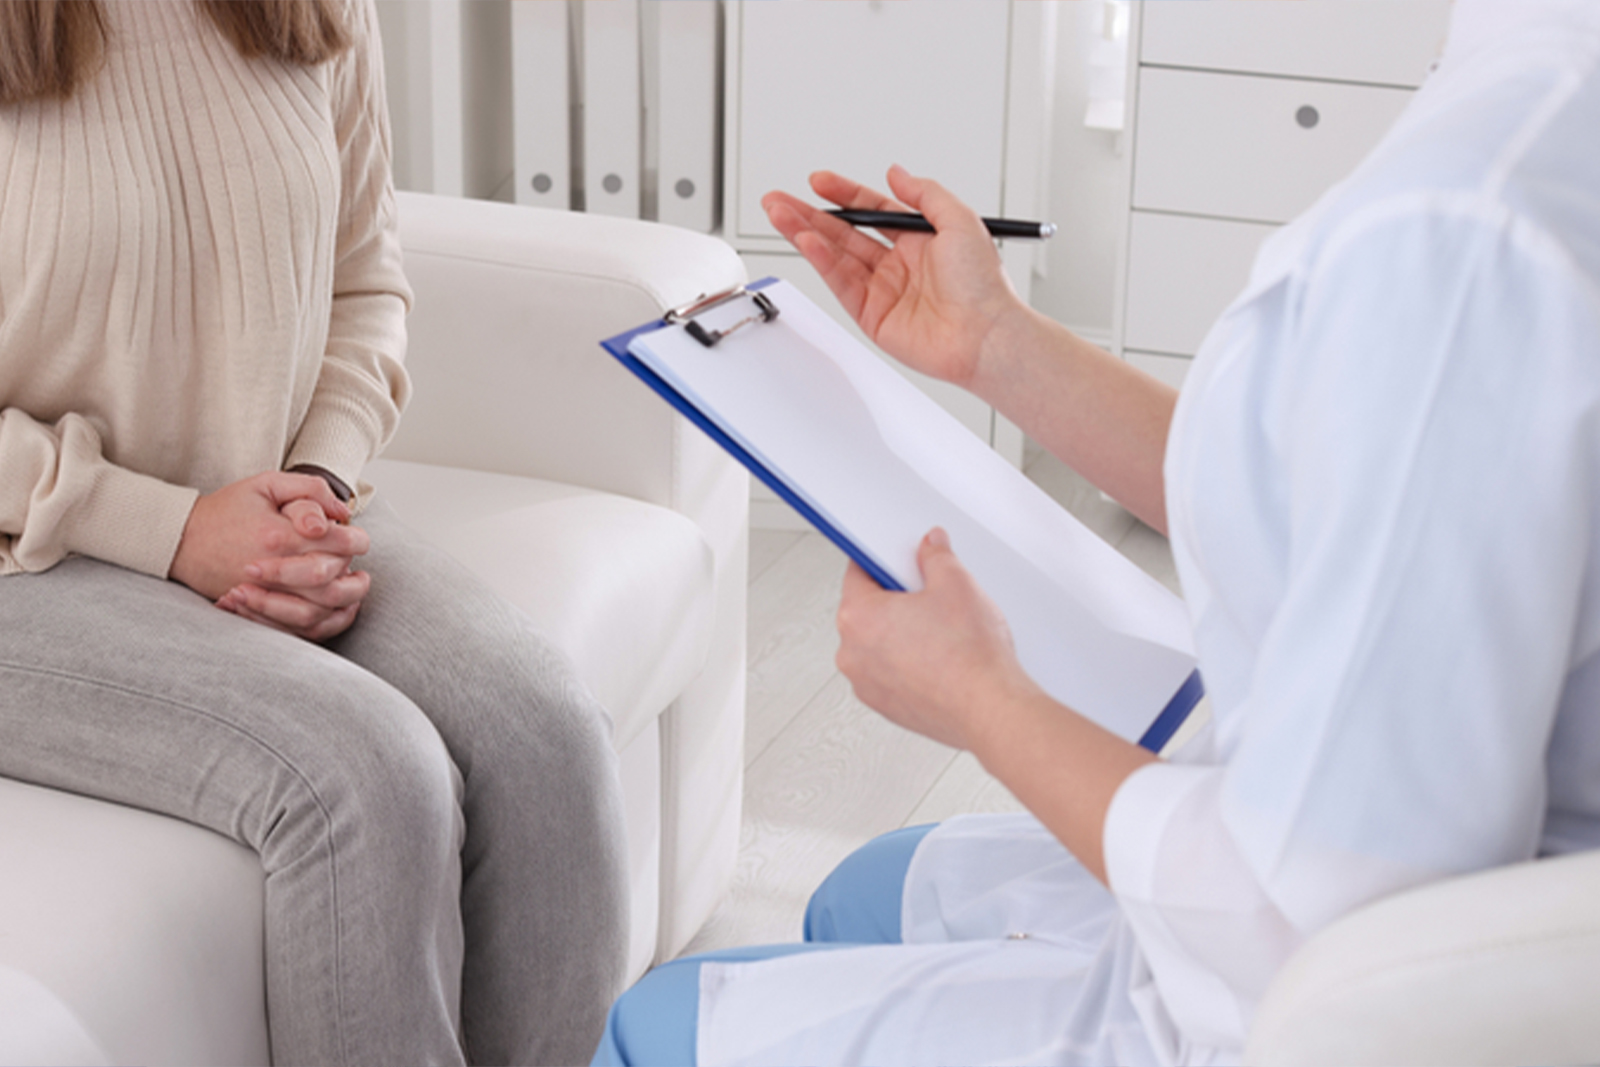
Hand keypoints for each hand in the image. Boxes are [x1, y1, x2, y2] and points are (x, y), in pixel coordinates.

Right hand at [170, 472, 370, 639]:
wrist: (180, 541)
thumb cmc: (225, 509)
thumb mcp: (266, 484)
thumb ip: (309, 489)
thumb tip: (341, 509)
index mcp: (280, 535)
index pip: (339, 543)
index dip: (357, 539)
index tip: (356, 536)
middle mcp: (275, 570)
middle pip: (335, 578)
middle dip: (352, 569)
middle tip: (356, 561)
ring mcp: (266, 595)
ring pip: (322, 608)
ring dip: (346, 597)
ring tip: (355, 584)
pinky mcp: (259, 612)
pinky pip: (301, 628)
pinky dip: (326, 621)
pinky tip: (338, 607)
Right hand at [762, 166, 1028, 388]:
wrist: (986, 335)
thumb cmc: (984, 286)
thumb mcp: (961, 220)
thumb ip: (925, 194)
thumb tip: (896, 173)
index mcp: (920, 241)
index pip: (872, 211)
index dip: (844, 194)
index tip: (819, 181)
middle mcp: (899, 265)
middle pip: (844, 233)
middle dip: (809, 214)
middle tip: (780, 199)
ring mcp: (883, 291)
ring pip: (835, 256)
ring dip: (805, 233)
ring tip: (779, 214)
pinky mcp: (871, 316)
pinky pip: (840, 282)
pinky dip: (821, 261)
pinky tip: (805, 241)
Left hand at [834, 527, 1039, 751]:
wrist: (989, 708)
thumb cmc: (968, 656)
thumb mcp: (956, 583)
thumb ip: (936, 556)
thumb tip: (930, 547)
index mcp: (856, 616)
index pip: (858, 571)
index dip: (884, 559)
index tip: (899, 559)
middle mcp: (851, 653)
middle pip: (868, 609)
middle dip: (897, 598)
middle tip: (932, 597)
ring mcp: (866, 683)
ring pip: (879, 643)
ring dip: (903, 633)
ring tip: (941, 632)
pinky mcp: (886, 705)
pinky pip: (890, 672)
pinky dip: (909, 663)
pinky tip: (941, 658)